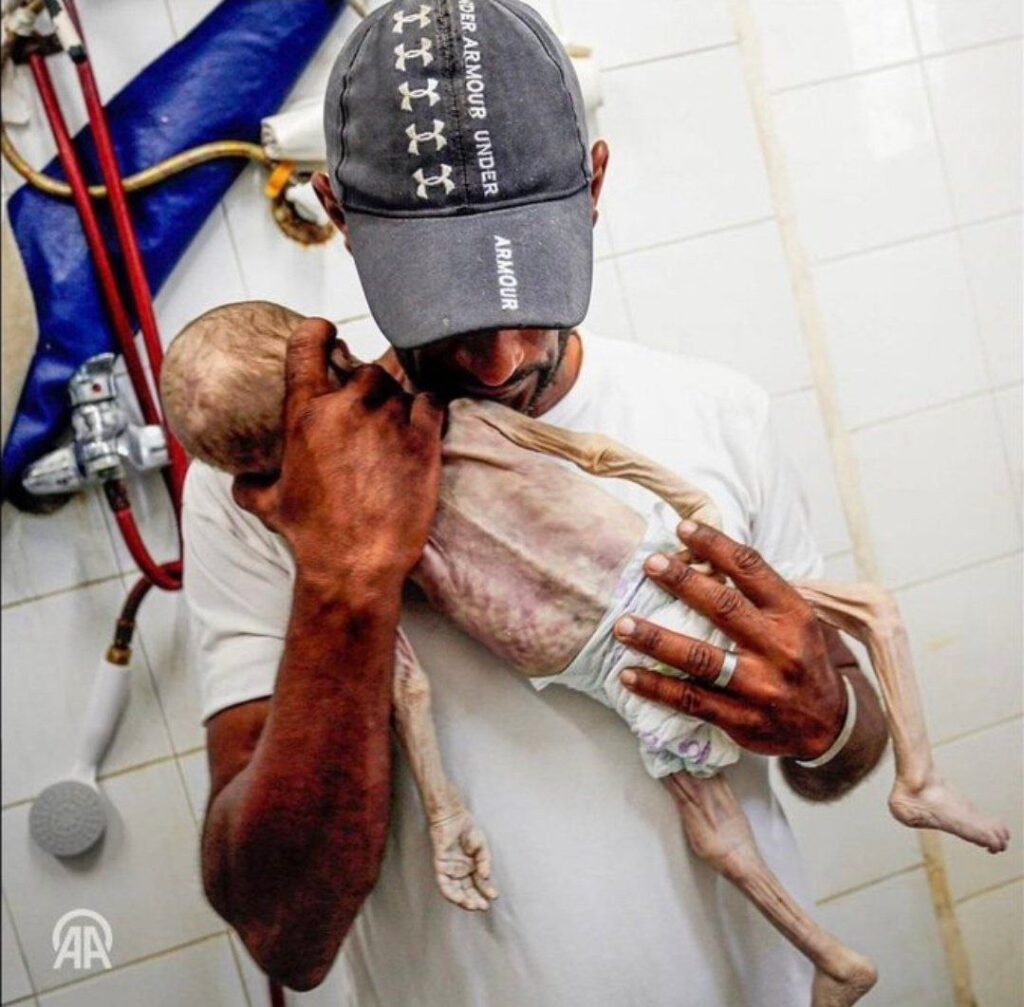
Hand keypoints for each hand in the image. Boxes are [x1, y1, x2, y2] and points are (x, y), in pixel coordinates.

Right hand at [232, 318, 443, 584]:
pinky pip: (431, 402)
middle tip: (371, 410)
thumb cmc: (312, 535)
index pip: (307, 347)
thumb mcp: (268, 505)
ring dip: (397, 402)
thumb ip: (252, 483)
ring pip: (398, 386)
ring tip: (395, 429)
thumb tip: (240, 482)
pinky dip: (428, 408)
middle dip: (368, 386)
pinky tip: (424, 424)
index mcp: (305, 415)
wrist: (354, 564)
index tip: (326, 330)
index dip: (318, 332)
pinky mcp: (423, 441)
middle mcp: (347, 410)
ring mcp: (388, 423)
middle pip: (365, 370)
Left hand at [615, 520, 846, 761]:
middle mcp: (779, 648)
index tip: (683, 529)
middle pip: (724, 608)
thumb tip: (705, 557)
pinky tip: (629, 675)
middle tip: (649, 565)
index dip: (716, 546)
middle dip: (682, 582)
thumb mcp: (796, 621)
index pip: (752, 570)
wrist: (829, 725)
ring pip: (700, 658)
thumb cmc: (801, 660)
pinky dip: (657, 687)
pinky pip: (692, 700)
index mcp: (793, 615)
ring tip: (623, 626)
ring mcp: (760, 686)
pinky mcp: (742, 720)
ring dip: (656, 640)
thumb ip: (759, 595)